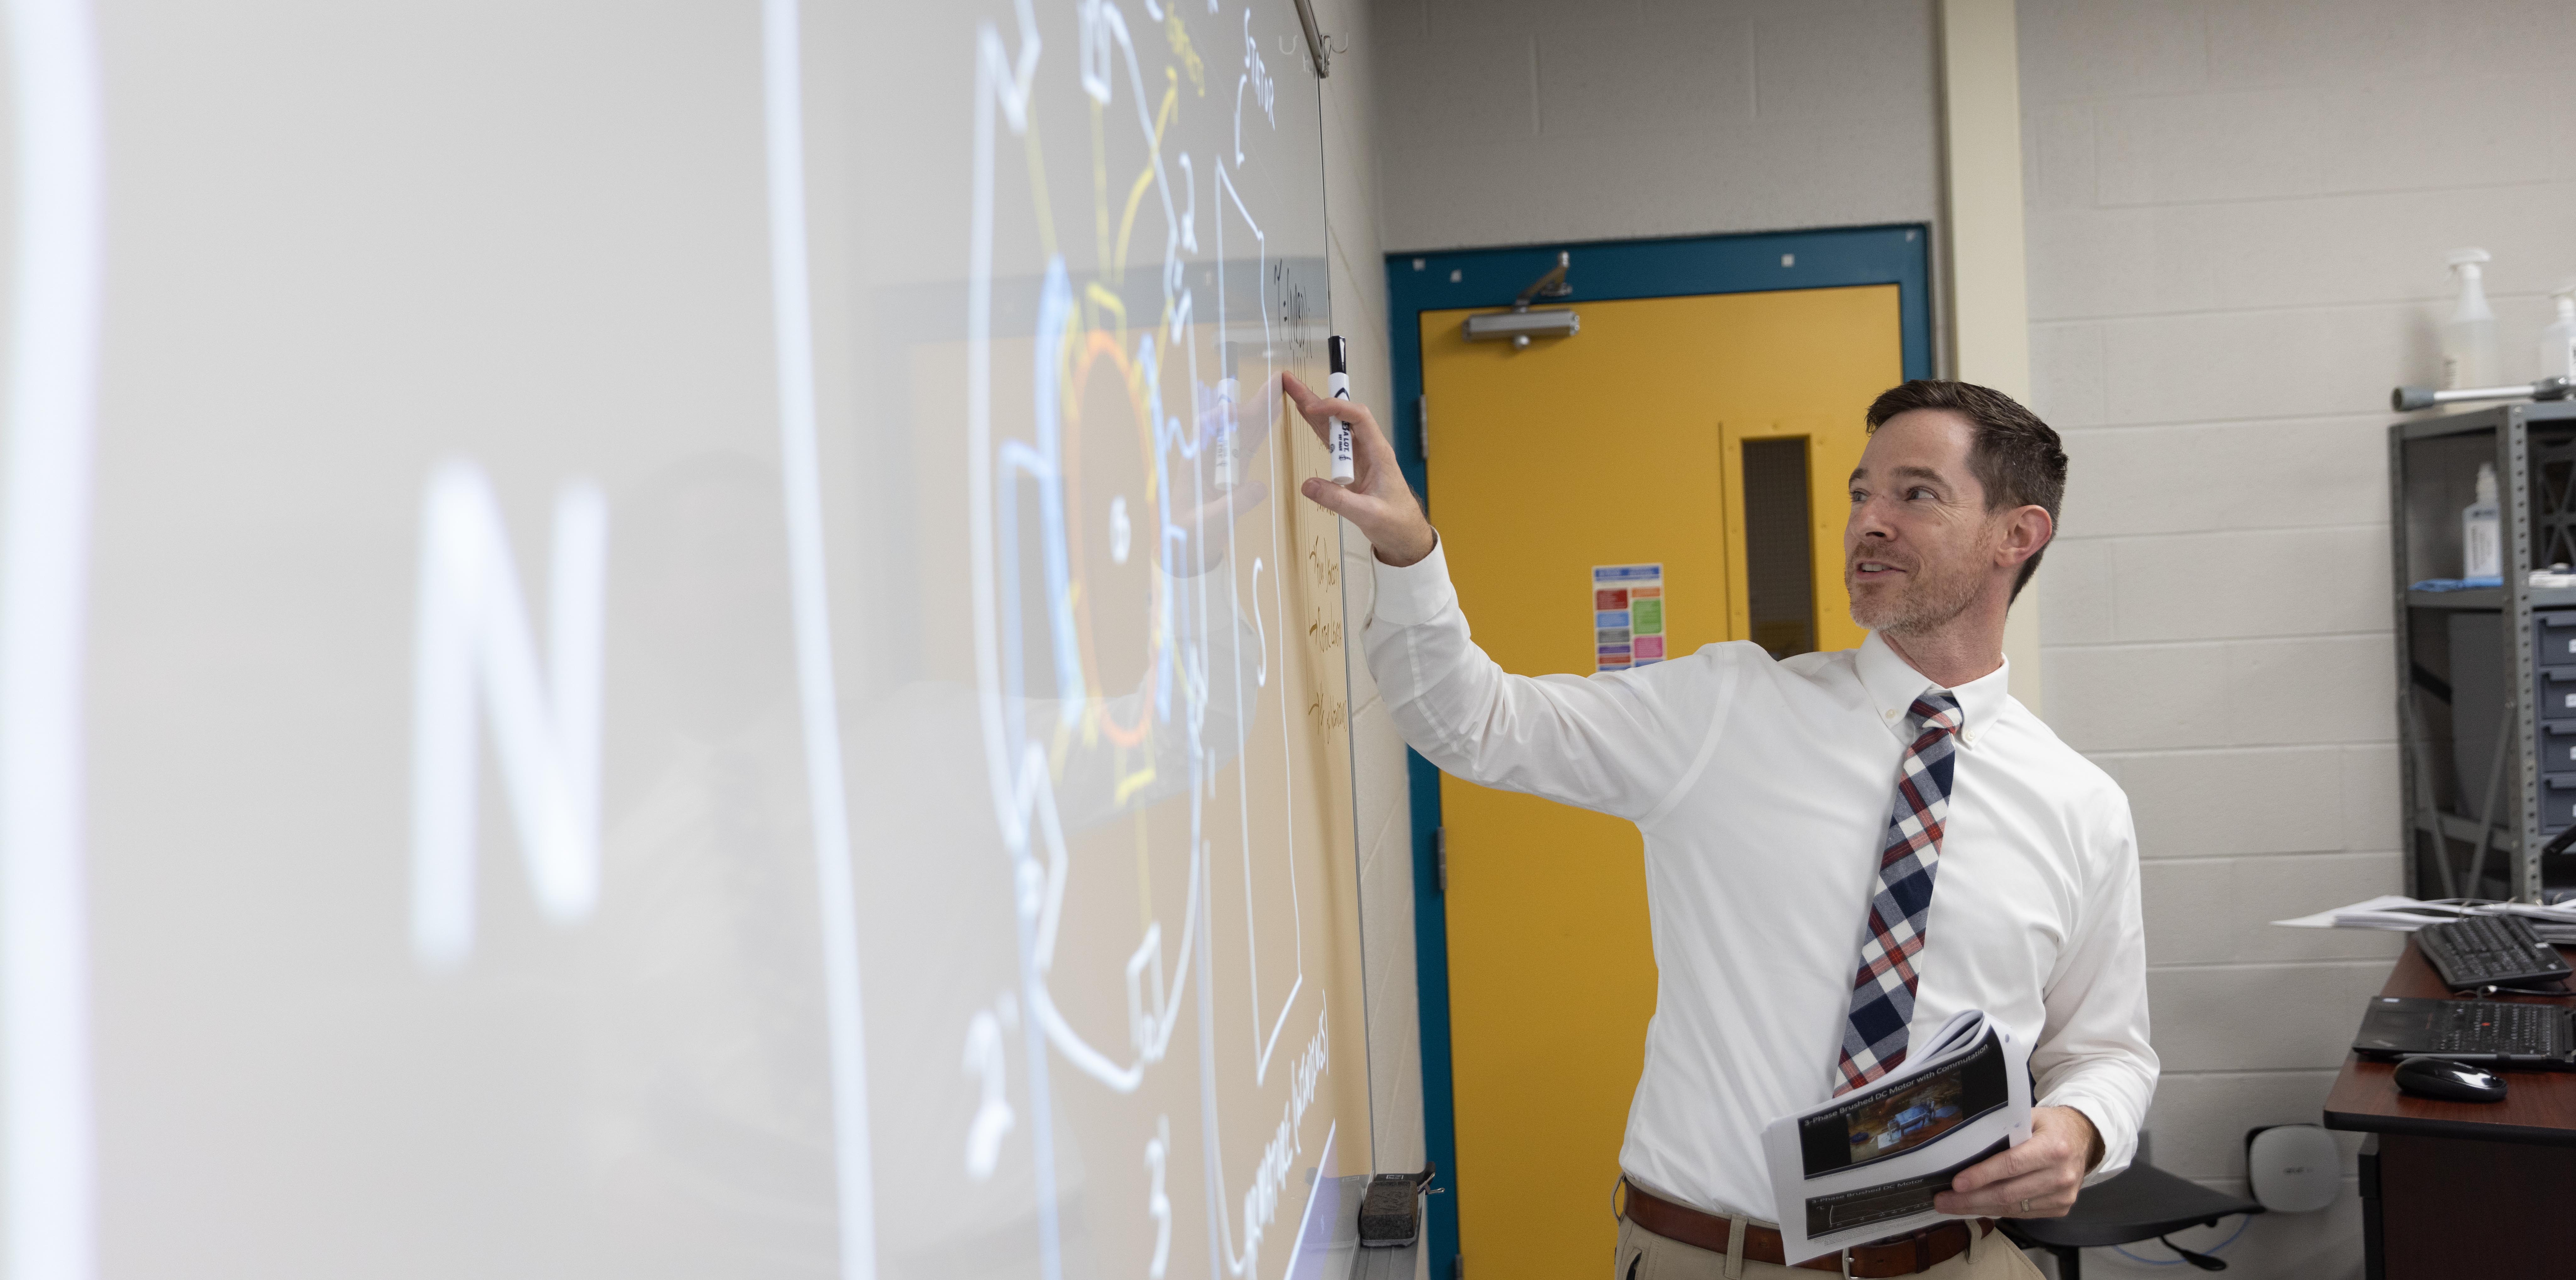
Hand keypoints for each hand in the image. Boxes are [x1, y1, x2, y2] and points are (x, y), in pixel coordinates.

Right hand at [1282, 372, 1436, 566]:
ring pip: (1335, 426)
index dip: (1337, 408)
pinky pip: (1333, 442)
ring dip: (1314, 410)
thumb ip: (1338, 500)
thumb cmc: (1395, 523)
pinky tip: (1306, 417)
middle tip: (1292, 383)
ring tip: (1292, 393)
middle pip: (1342, 416)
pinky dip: (1318, 429)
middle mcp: (1369, 449)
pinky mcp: (1353, 465)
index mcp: (1379, 453)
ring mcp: (1360, 456)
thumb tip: (1307, 485)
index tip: (1314, 408)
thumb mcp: (1368, 515)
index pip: (1359, 418)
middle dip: (1317, 399)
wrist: (1406, 535)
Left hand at [1933, 1106, 2100, 1218]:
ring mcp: (2063, 1195)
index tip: (1956, 1183)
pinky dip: (1997, 1212)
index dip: (1982, 1175)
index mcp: (2054, 1147)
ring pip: (2012, 1208)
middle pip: (2008, 1193)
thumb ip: (2005, 1129)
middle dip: (1971, 1199)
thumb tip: (1966, 1144)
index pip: (2011, 1165)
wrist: (2084, 1138)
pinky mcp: (2060, 1208)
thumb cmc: (2050, 1125)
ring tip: (1952, 1206)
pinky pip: (2022, 1214)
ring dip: (1979, 1208)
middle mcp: (2061, 1175)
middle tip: (1942, 1201)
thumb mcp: (2030, 1117)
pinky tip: (1977, 1207)